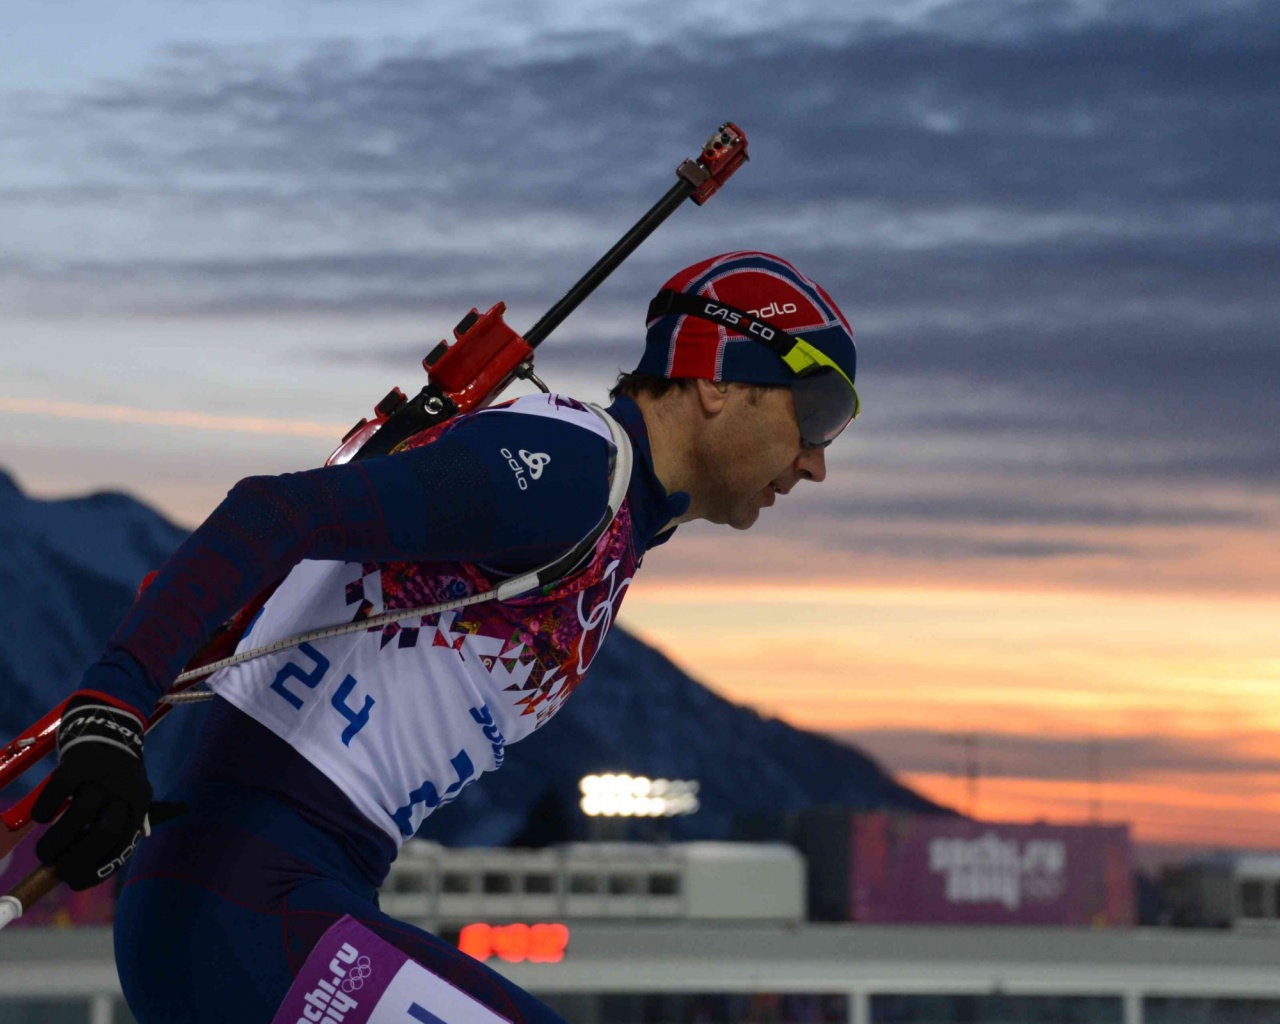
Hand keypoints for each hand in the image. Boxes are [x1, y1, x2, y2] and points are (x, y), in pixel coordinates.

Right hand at [31, 696, 151, 890]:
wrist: (109, 725)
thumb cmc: (115, 774)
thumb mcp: (128, 796)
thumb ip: (114, 827)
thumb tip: (84, 869)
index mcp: (139, 802)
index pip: (123, 844)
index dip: (98, 868)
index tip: (76, 881)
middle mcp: (125, 789)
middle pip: (105, 832)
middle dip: (78, 860)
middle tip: (57, 870)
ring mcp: (102, 775)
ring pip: (79, 814)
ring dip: (56, 842)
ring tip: (44, 852)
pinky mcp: (78, 762)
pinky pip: (58, 790)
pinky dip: (46, 809)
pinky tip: (41, 818)